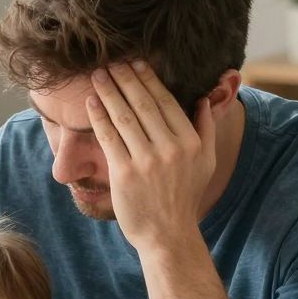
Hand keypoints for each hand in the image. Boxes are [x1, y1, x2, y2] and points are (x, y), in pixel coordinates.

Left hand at [84, 61, 215, 252]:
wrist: (168, 236)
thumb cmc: (184, 199)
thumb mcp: (206, 164)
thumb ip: (206, 130)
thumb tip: (202, 100)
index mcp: (190, 142)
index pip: (166, 102)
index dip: (148, 80)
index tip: (136, 63)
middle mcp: (170, 148)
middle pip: (143, 104)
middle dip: (125, 79)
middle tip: (112, 62)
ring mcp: (146, 161)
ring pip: (124, 117)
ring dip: (109, 92)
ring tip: (97, 76)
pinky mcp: (124, 173)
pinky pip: (109, 138)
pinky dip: (99, 117)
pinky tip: (91, 102)